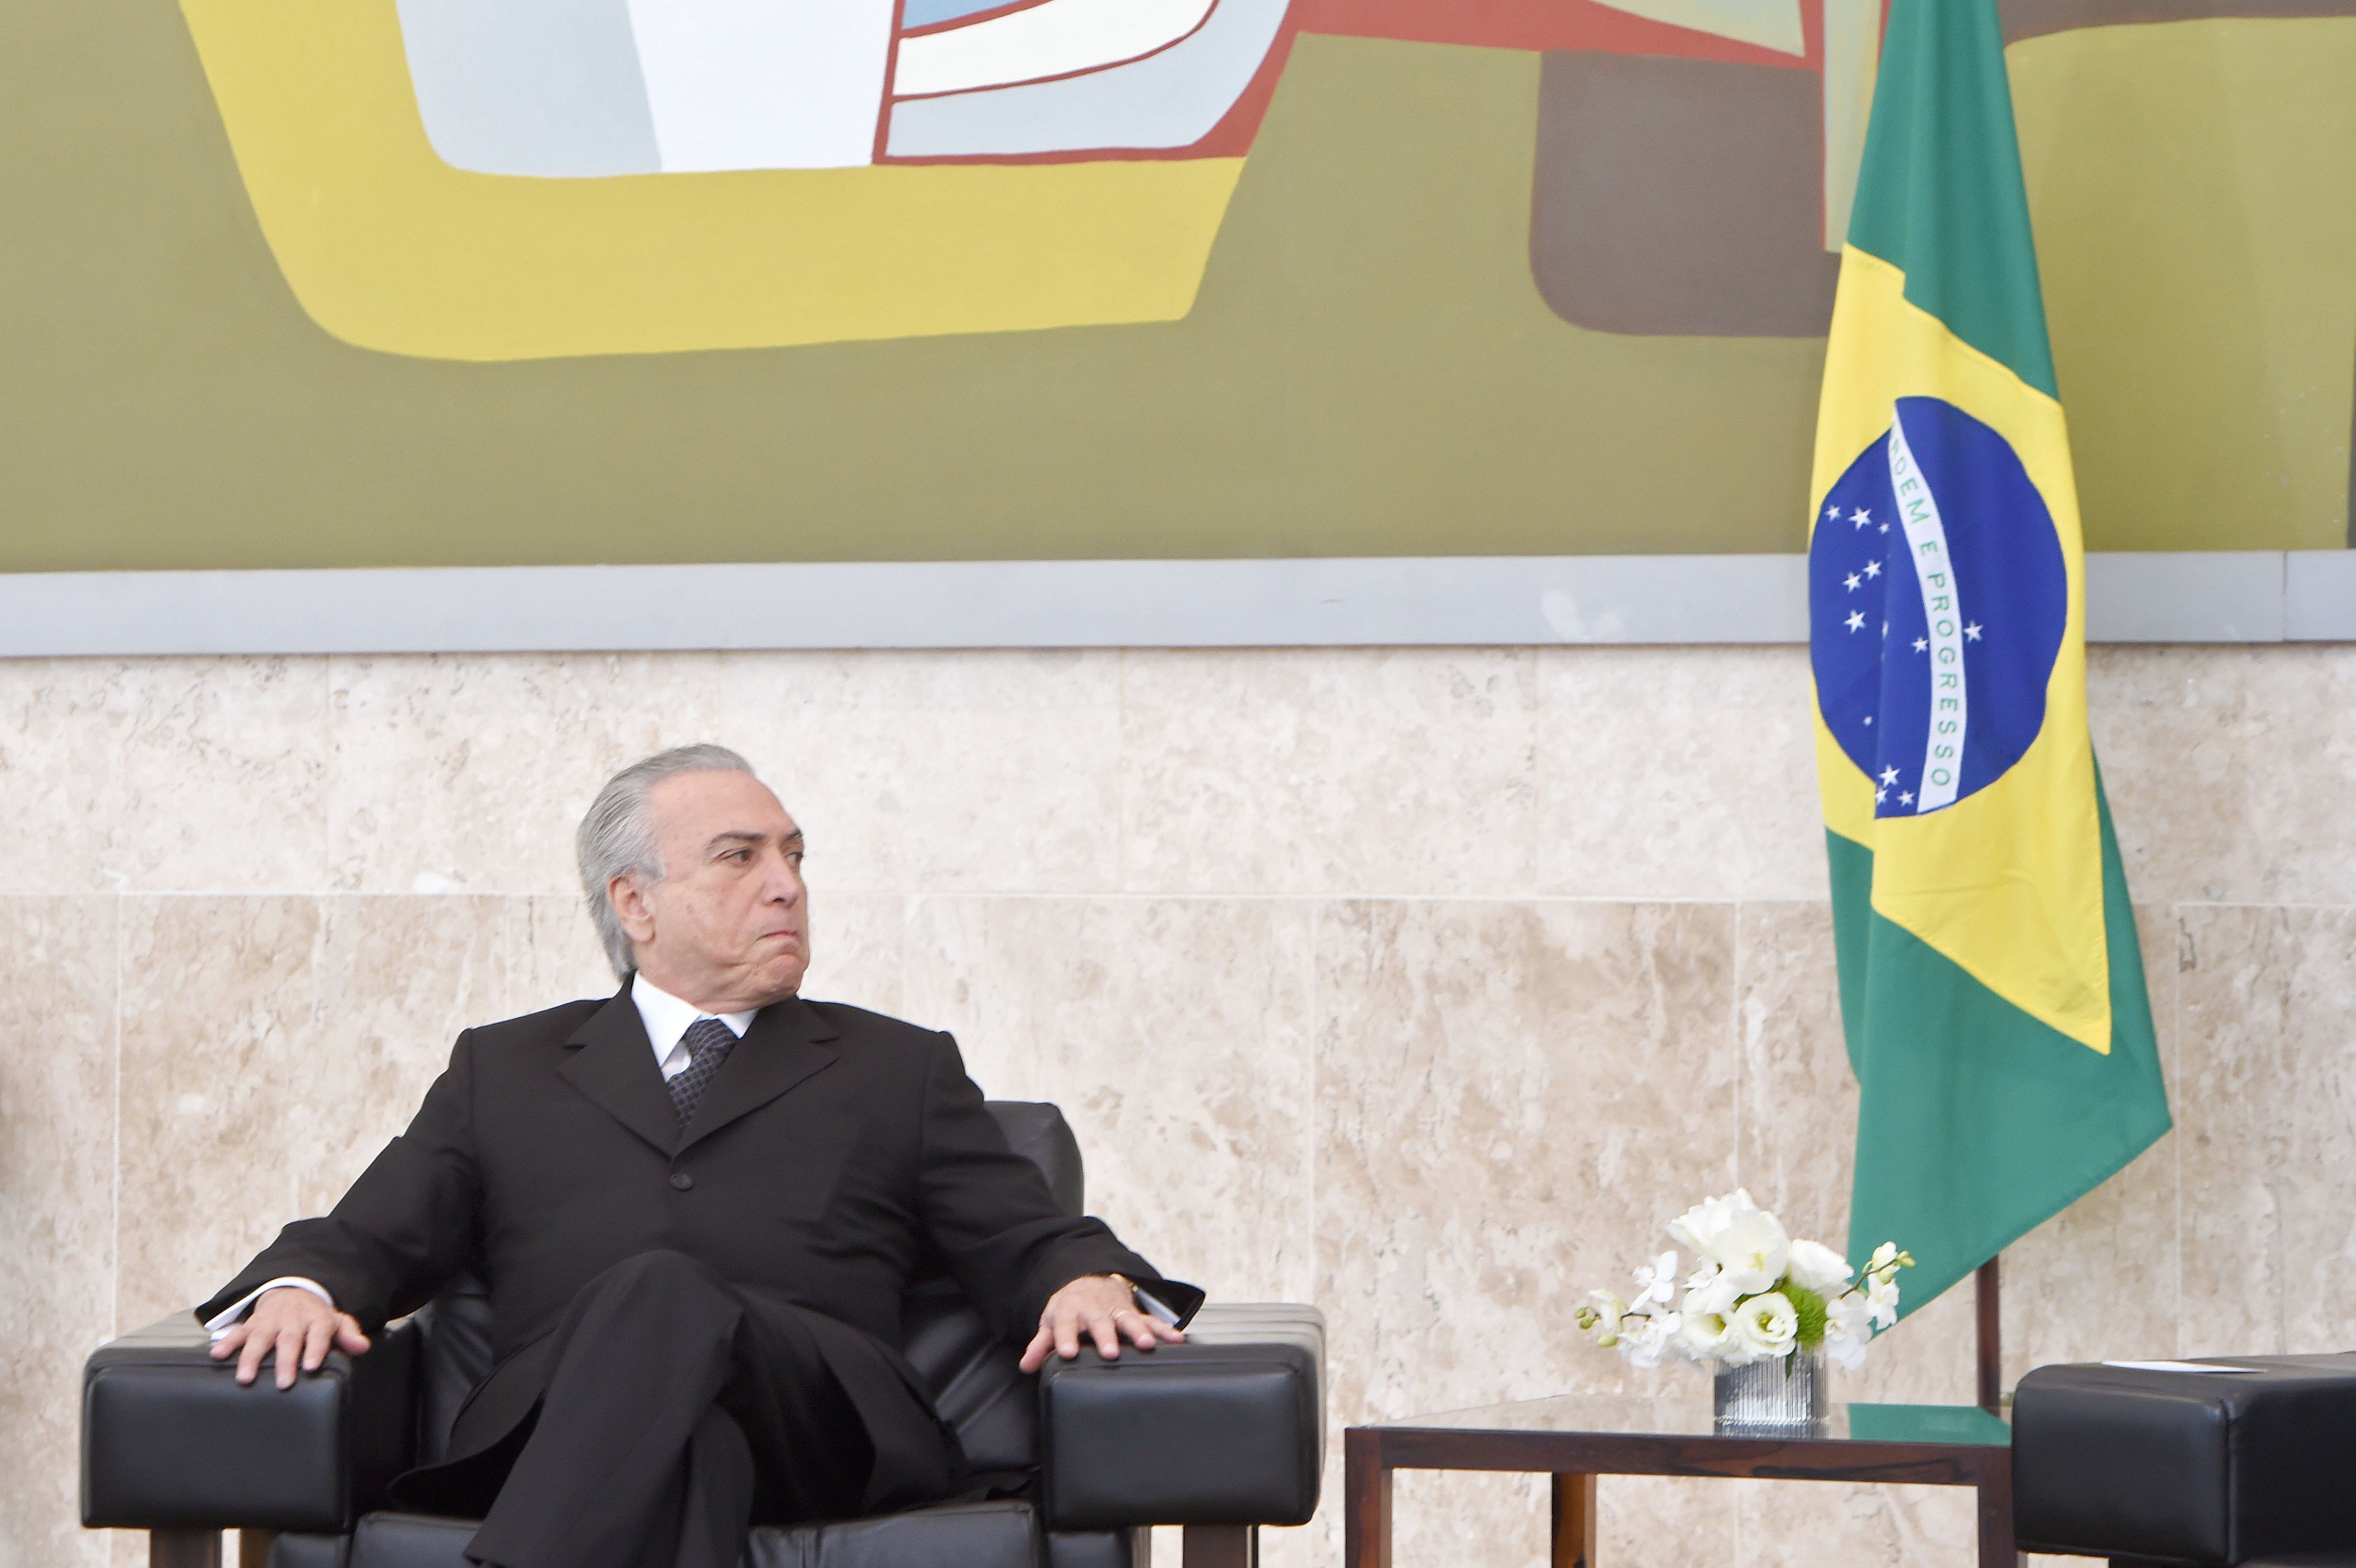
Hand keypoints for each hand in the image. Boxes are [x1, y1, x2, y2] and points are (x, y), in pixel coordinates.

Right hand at [208, 1286, 370, 1389]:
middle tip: (284, 1382)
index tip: (311, 1366)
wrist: (294, 1292)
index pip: (319, 1334)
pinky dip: (227, 1343)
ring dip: (251, 1357)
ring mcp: (270, 1321)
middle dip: (285, 1360)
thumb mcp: (337, 1322)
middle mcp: (293, 1320)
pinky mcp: (252, 1324)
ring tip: (245, 1377)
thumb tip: (362, 1347)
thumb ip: (349, 1334)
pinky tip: (218, 1355)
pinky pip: (238, 1332)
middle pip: (289, 1339)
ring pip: (260, 1338)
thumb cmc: (316, 1317)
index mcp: (317, 1320)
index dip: (315, 1349)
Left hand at [1019, 1274, 1184, 1371]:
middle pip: (1100, 1323)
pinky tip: (1176, 1339)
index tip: (1067, 1352)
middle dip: (1106, 1336)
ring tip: (1147, 1345)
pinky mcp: (1134, 1312)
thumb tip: (1027, 1365)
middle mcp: (1094, 1309)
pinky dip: (1164, 1329)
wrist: (1089, 1282)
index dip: (1065, 1338)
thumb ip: (1040, 1344)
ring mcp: (1116, 1309)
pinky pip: (1151, 1320)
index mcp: (1070, 1311)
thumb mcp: (1051, 1322)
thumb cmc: (1069, 1309)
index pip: (1065, 1325)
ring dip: (1139, 1331)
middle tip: (1111, 1352)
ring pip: (1129, 1319)